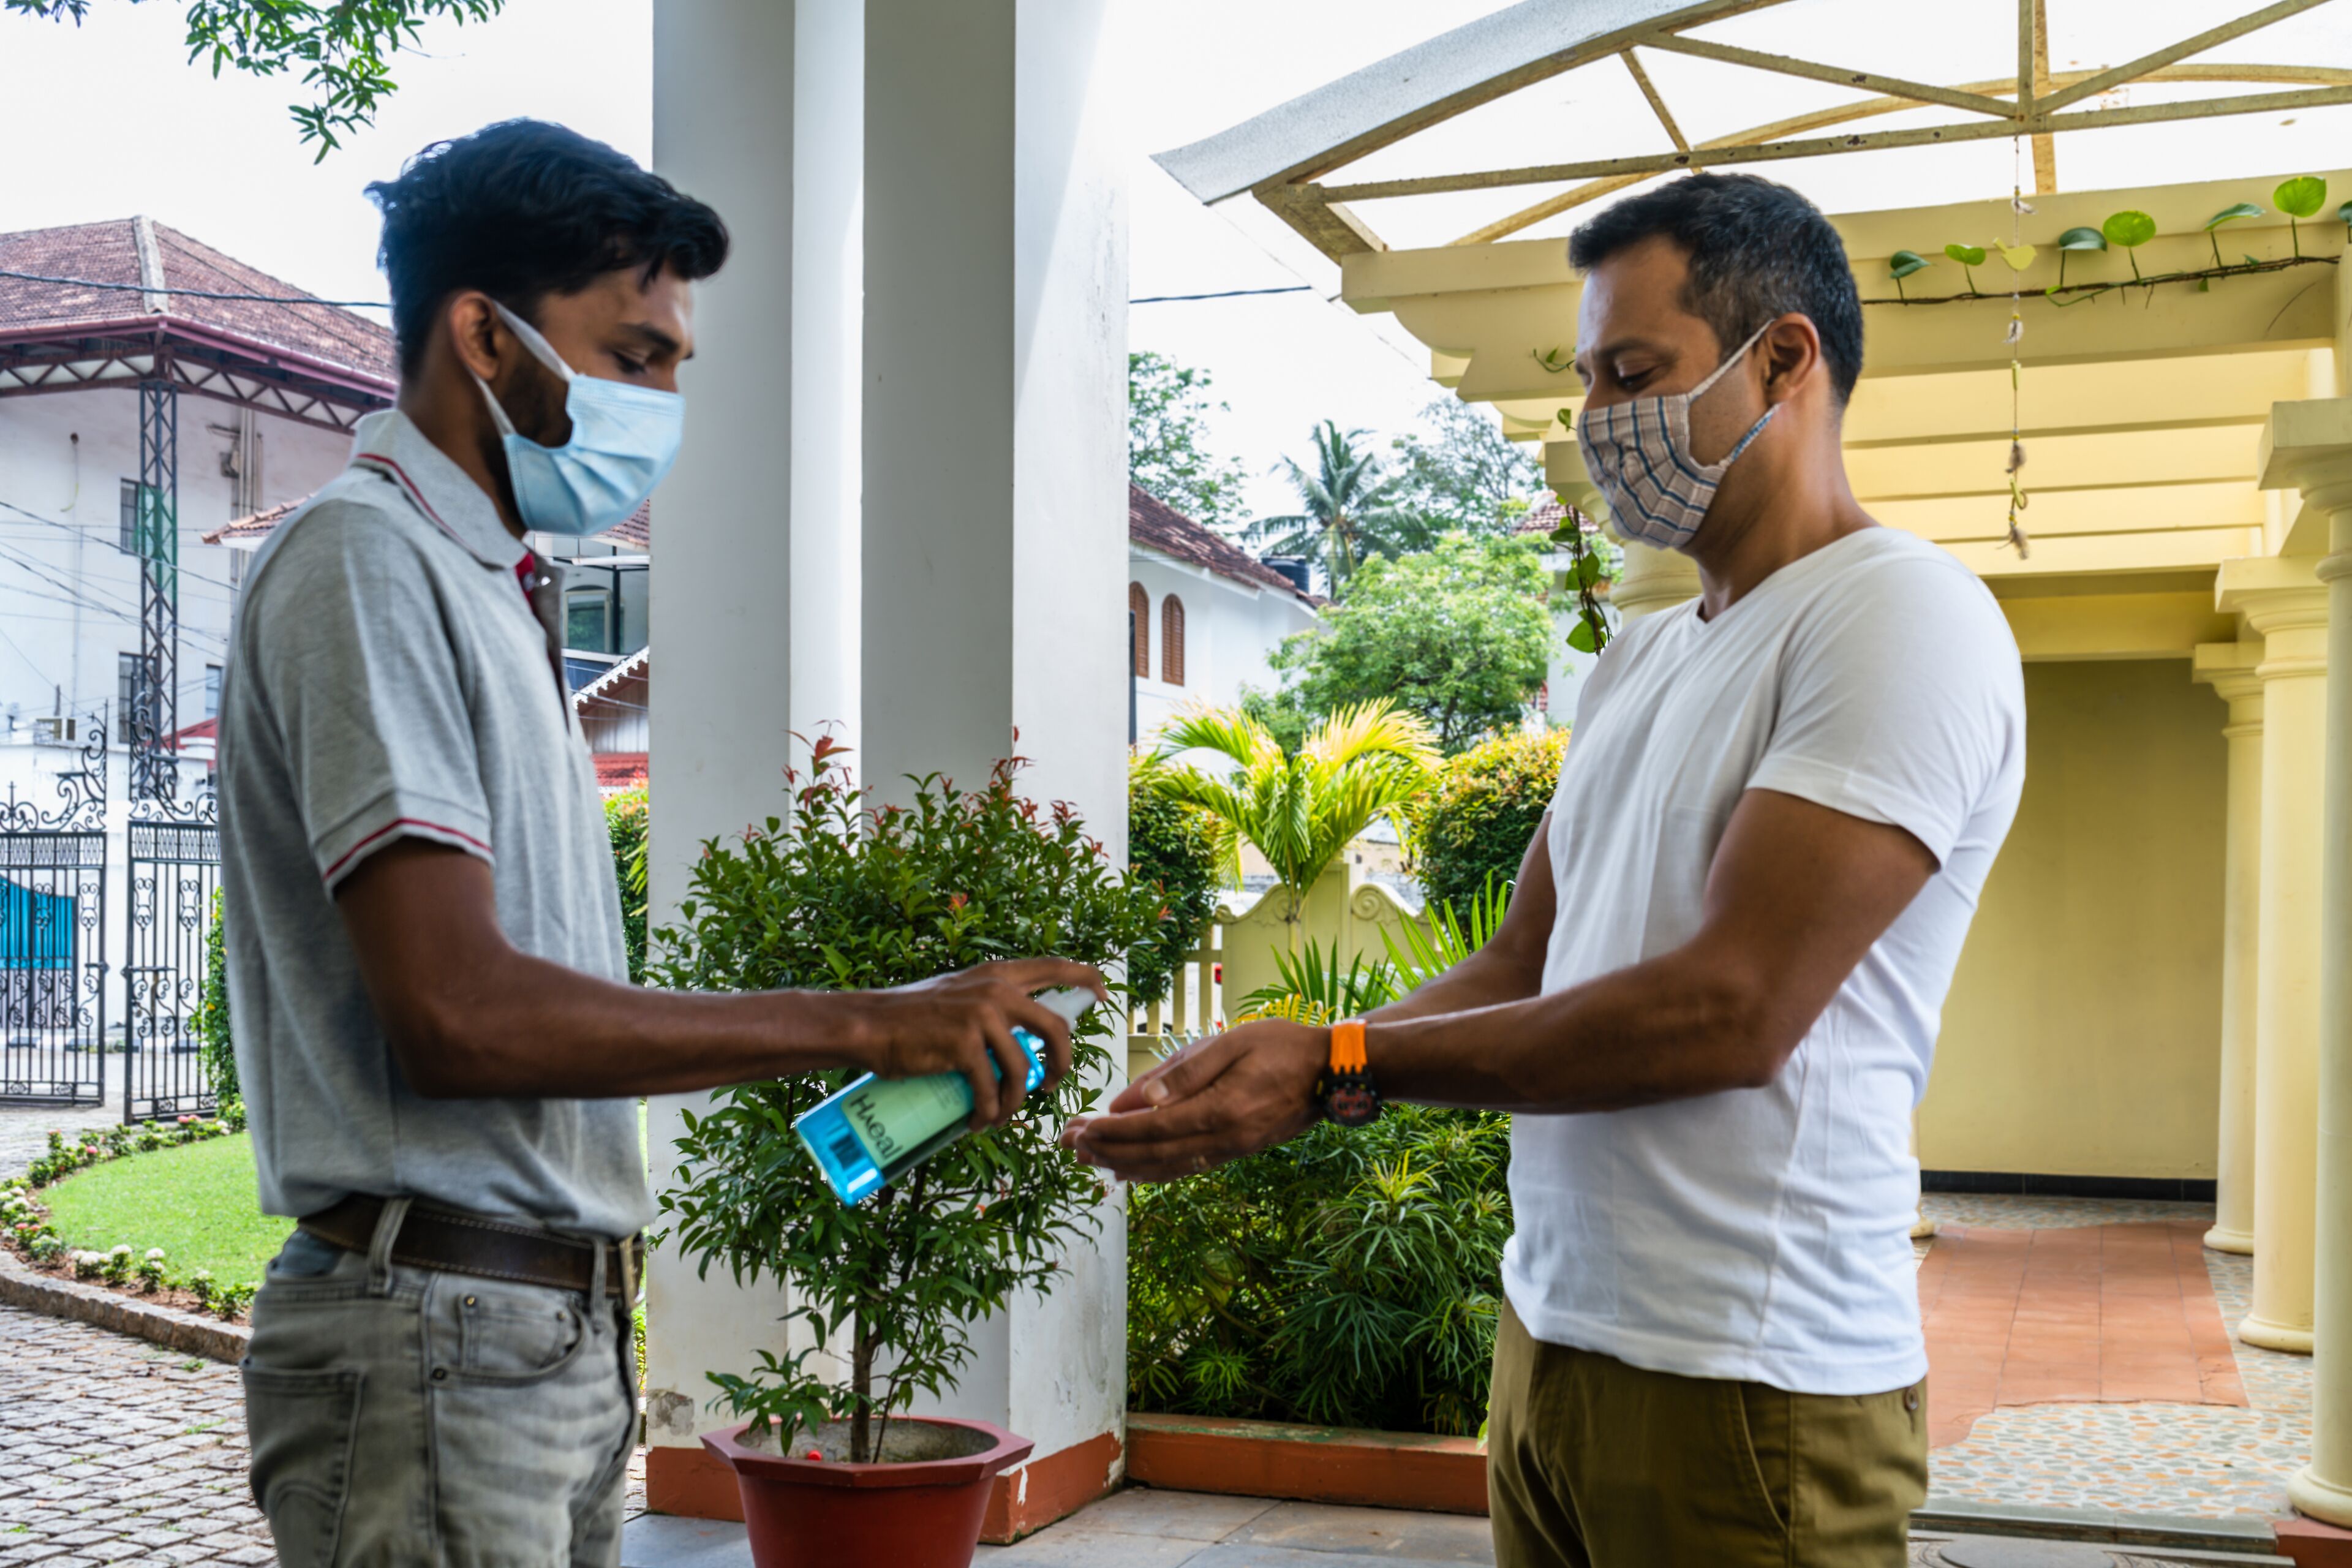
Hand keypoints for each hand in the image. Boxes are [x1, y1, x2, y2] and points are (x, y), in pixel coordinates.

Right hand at [860, 958, 1106, 1128]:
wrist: (869, 1024)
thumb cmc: (910, 1015)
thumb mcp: (959, 994)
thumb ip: (989, 1004)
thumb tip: (1017, 1035)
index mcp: (998, 975)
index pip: (1056, 967)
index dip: (1086, 979)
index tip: (1102, 995)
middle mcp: (997, 991)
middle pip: (1056, 1030)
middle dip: (1063, 1065)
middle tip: (1051, 1085)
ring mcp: (982, 1017)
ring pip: (1024, 1070)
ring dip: (1016, 1102)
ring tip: (1000, 1115)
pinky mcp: (965, 1046)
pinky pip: (991, 1089)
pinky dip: (988, 1112)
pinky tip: (978, 1121)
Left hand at [1061, 1018, 1324, 1181]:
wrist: (1332, 1072)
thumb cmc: (1282, 1046)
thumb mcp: (1231, 1043)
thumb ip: (1183, 1072)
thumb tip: (1136, 1100)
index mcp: (1220, 1110)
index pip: (1151, 1128)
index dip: (1111, 1132)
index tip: (1078, 1129)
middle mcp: (1223, 1139)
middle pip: (1152, 1154)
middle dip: (1106, 1151)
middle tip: (1068, 1146)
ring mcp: (1231, 1150)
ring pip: (1166, 1167)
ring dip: (1124, 1165)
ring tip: (1088, 1160)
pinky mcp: (1236, 1151)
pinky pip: (1185, 1168)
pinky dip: (1153, 1170)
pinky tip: (1131, 1169)